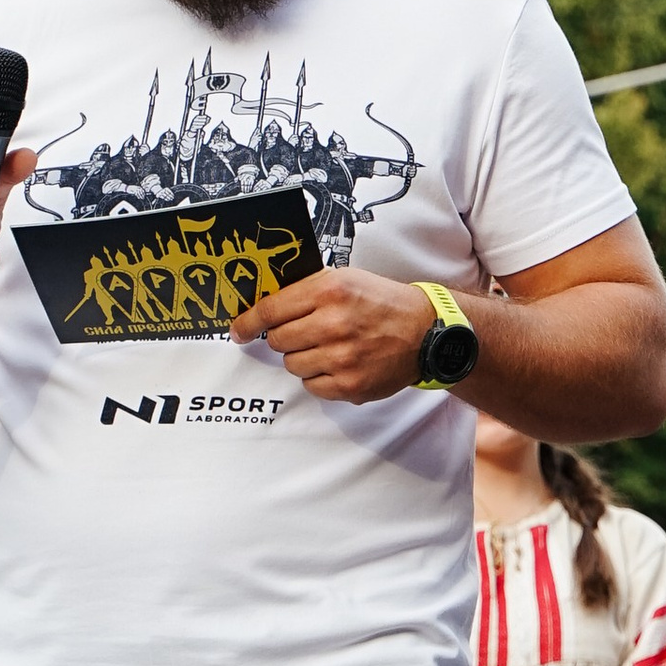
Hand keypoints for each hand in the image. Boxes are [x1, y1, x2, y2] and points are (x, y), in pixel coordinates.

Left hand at [232, 269, 435, 402]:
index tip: (238, 330)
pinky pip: (312, 386)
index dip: (247, 323)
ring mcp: (342, 358)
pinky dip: (320, 377)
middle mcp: (333, 324)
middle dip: (285, 338)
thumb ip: (306, 291)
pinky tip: (340, 364)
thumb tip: (263, 308)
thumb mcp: (346, 280)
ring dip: (303, 358)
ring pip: (292, 365)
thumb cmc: (383, 304)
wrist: (427, 333)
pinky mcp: (350, 385)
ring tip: (330, 348)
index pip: (270, 310)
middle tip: (305, 334)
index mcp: (329, 292)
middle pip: (277, 341)